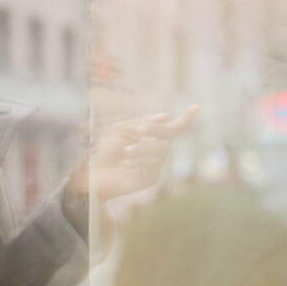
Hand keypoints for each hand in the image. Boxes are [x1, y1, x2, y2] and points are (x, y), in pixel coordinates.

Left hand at [69, 106, 197, 202]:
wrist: (91, 175)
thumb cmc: (103, 152)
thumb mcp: (120, 131)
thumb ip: (141, 123)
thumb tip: (165, 116)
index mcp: (150, 139)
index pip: (172, 128)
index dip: (185, 118)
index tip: (196, 107)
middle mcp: (156, 152)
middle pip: (168, 134)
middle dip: (153, 130)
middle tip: (137, 131)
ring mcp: (155, 166)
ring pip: (162, 150)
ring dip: (143, 148)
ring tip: (125, 153)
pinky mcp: (150, 178)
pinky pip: (154, 164)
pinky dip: (140, 160)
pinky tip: (126, 164)